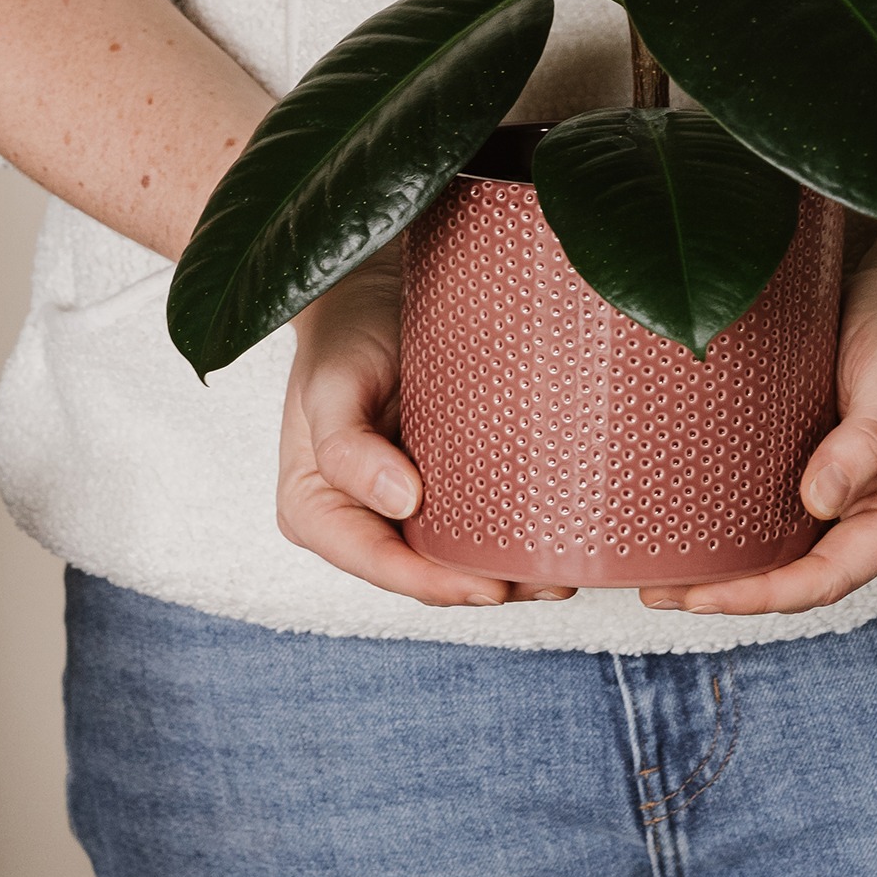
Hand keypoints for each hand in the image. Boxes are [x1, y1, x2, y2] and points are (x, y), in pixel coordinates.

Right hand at [276, 247, 575, 606]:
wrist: (376, 289)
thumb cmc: (345, 334)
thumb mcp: (331, 384)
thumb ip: (347, 446)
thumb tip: (402, 502)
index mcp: (317, 510)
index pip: (376, 564)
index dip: (431, 584)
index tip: (487, 587)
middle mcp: (360, 519)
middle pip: (422, 573)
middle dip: (480, 587)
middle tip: (544, 586)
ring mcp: (404, 506)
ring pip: (454, 559)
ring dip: (506, 572)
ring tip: (559, 575)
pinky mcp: (444, 484)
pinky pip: (476, 523)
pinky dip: (511, 536)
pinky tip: (552, 541)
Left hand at [641, 230, 876, 616]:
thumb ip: (863, 439)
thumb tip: (820, 502)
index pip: (836, 573)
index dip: (768, 594)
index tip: (705, 596)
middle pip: (810, 577)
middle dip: (740, 594)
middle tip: (660, 593)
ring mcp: (860, 494)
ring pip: (795, 554)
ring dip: (737, 573)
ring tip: (666, 578)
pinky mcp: (833, 469)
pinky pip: (788, 518)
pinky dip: (745, 534)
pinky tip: (700, 530)